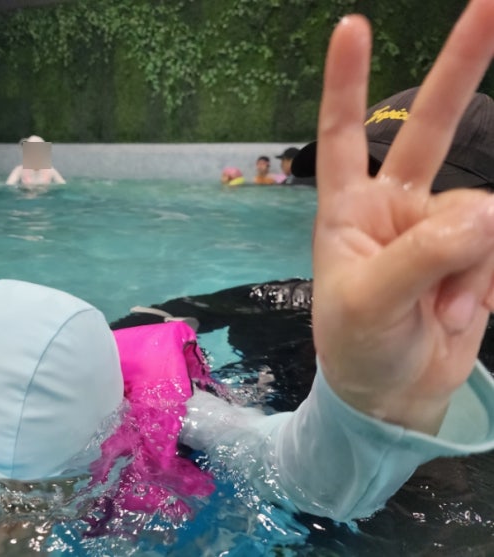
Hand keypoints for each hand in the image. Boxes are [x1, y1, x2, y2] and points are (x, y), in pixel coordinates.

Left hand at [312, 1, 493, 434]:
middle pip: (430, 128)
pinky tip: (460, 308)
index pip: (342, 134)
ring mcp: (441, 227)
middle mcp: (396, 205)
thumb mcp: (371, 304)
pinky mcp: (477, 253)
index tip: (352, 27)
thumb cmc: (359, 348)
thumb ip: (422, 254)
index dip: (346, 83)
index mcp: (349, 209)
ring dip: (468, 263)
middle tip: (490, 3)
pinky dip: (486, 277)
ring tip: (439, 307)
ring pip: (480, 210)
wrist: (394, 395)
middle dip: (460, 68)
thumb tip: (484, 208)